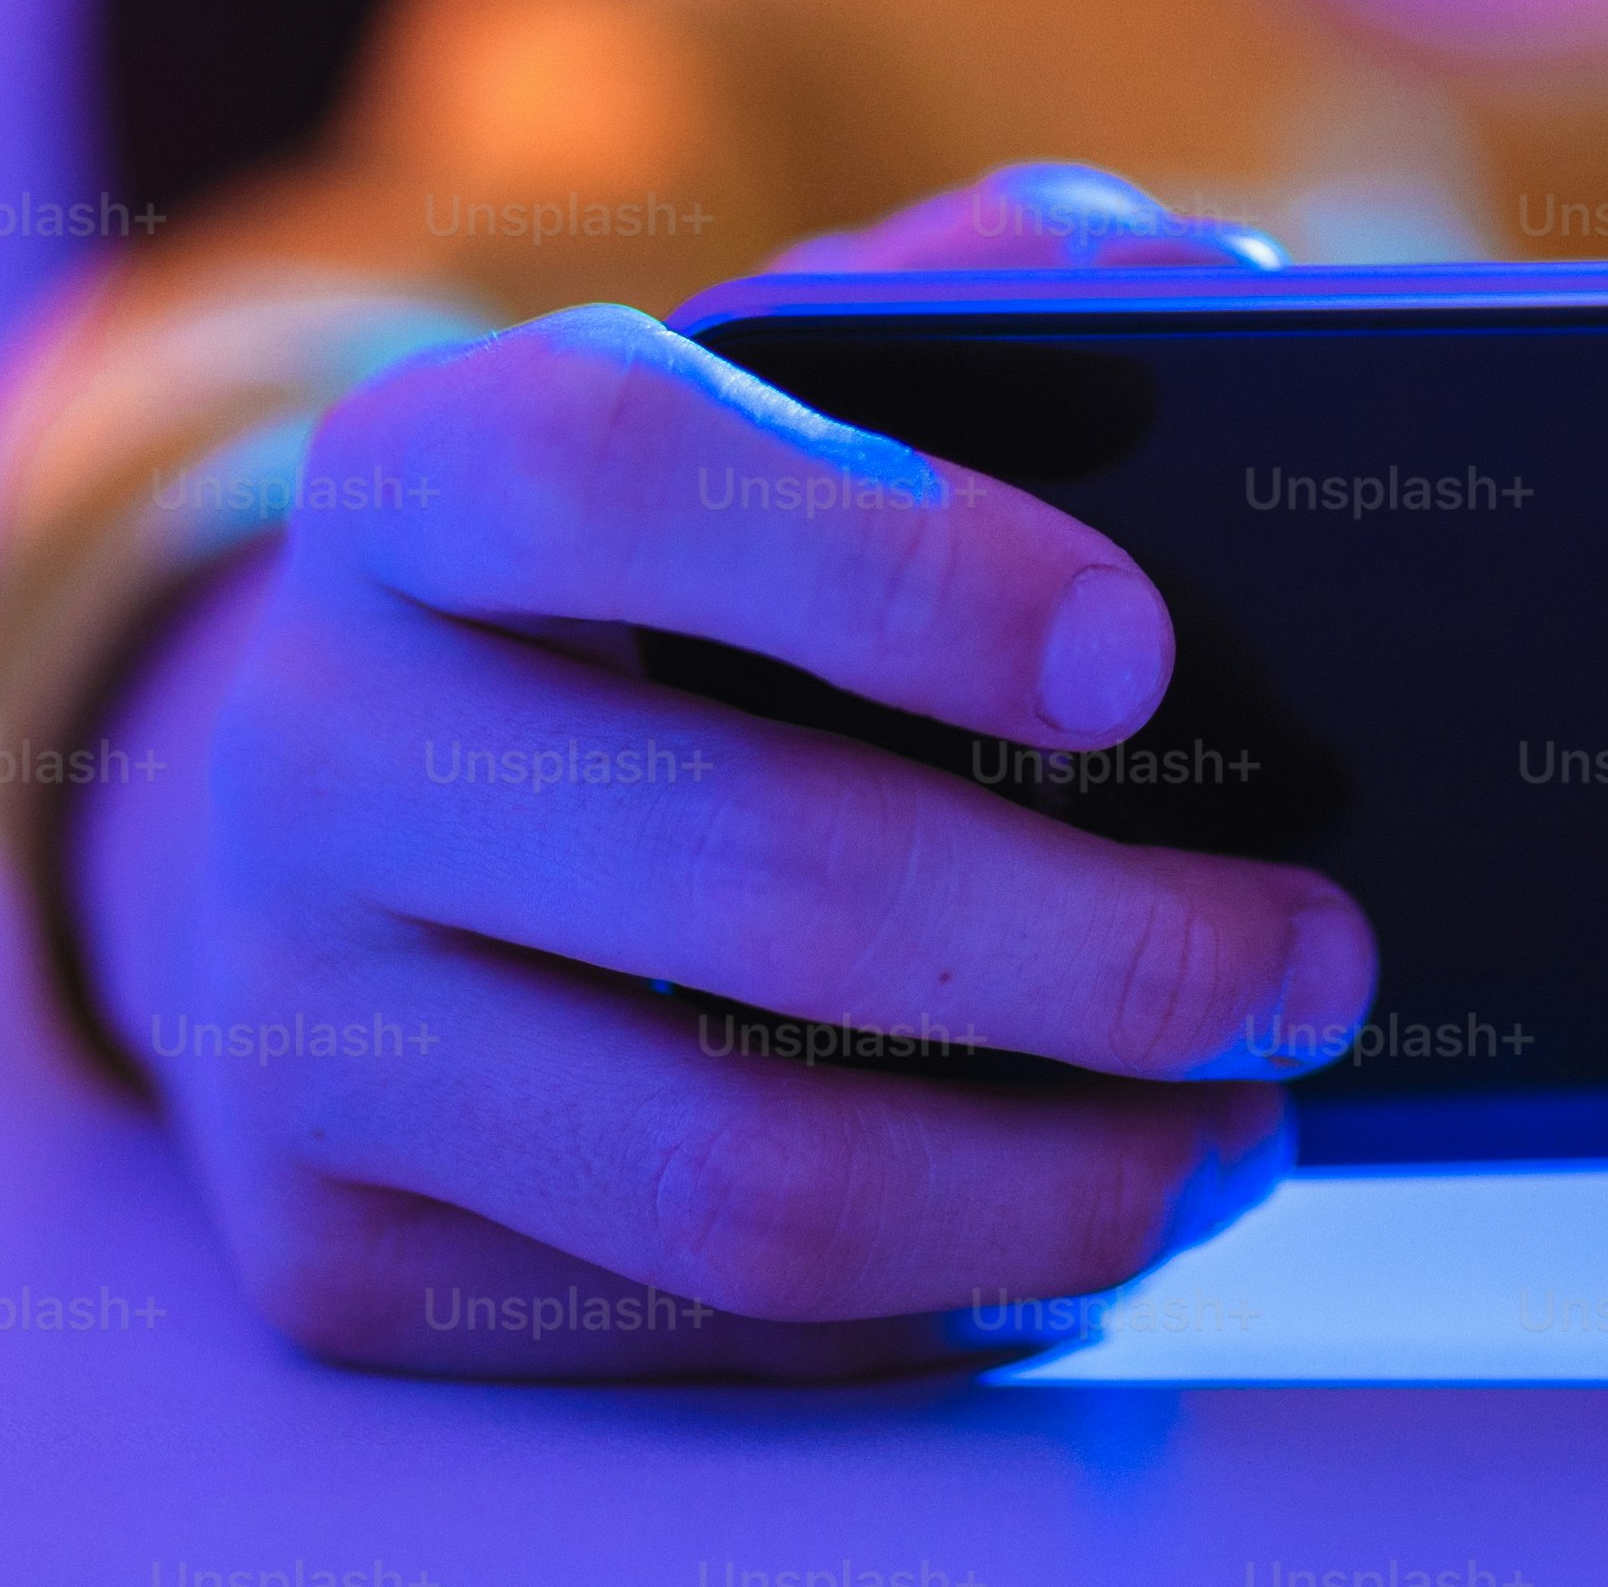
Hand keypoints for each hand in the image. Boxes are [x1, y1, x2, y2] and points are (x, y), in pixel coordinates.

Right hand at [81, 164, 1368, 1374]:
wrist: (313, 823)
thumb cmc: (620, 593)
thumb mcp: (748, 405)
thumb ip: (965, 302)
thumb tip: (1208, 282)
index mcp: (412, 479)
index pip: (610, 468)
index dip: (885, 558)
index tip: (1137, 651)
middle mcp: (314, 743)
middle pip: (741, 866)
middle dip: (1096, 945)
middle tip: (1311, 961)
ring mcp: (296, 1018)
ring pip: (731, 1167)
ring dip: (1050, 1182)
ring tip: (1243, 1133)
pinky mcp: (333, 1252)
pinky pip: (695, 1325)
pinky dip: (934, 1301)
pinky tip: (1074, 1226)